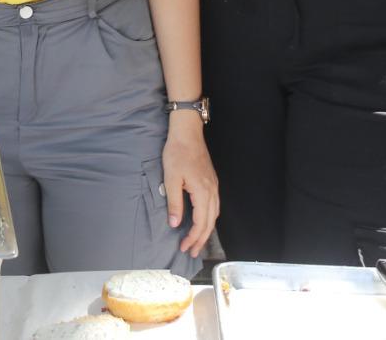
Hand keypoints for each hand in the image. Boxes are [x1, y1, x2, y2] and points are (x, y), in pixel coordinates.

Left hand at [162, 112, 218, 256]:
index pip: (201, 223)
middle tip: (192, 252)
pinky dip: (209, 218)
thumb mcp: (171, 178)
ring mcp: (214, 186)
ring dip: (206, 230)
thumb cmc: (177, 153)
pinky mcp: (212, 182)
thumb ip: (174, 203)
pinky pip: (214, 206)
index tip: (184, 248)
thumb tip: (175, 224)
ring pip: (214, 215)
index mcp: (202, 192)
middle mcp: (212, 191)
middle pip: (210, 222)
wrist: (188, 133)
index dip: (193, 238)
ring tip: (197, 241)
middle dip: (201, 239)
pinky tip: (204, 221)